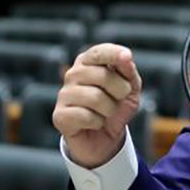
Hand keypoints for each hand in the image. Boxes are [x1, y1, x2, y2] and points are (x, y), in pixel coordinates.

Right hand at [53, 43, 141, 168]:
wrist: (105, 138)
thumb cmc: (116, 107)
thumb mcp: (130, 88)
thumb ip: (128, 71)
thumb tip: (125, 57)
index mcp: (88, 62)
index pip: (99, 51)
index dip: (114, 53)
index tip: (127, 57)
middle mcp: (73, 74)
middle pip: (102, 76)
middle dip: (120, 91)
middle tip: (118, 99)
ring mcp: (64, 94)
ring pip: (95, 98)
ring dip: (110, 109)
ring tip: (106, 113)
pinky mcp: (59, 115)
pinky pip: (86, 116)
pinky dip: (98, 123)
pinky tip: (93, 123)